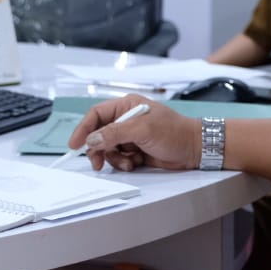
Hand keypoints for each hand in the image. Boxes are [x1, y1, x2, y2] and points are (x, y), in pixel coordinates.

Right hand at [68, 95, 201, 171]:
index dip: (83, 129)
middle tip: (97, 163)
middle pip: (99, 134)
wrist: (195, 148)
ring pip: (108, 149)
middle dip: (98, 149)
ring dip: (114, 159)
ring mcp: (131, 136)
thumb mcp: (143, 129)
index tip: (75, 144)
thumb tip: (92, 140)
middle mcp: (126, 119)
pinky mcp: (136, 150)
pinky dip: (124, 164)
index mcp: (127, 106)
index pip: (96, 114)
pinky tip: (136, 163)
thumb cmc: (174, 132)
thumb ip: (115, 133)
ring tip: (129, 163)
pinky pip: (119, 158)